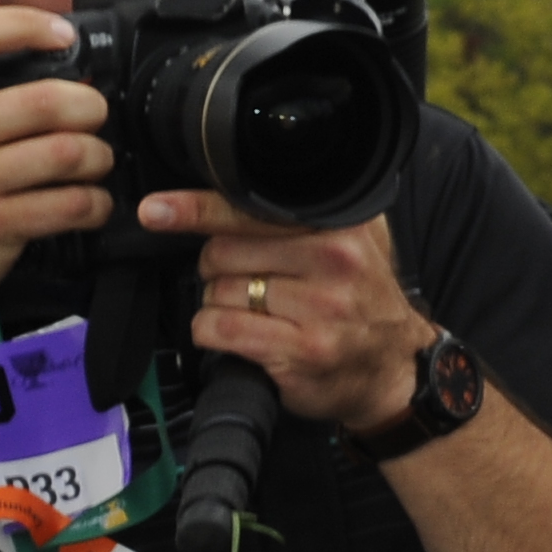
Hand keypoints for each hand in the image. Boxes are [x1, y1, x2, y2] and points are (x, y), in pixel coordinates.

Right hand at [0, 5, 114, 327]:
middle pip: (43, 100)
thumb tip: (31, 59)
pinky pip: (68, 205)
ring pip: (67, 153)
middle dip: (91, 106)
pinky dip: (95, 203)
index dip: (23, 24)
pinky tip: (91, 203)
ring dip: (100, 156)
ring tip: (97, 161)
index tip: (62, 34)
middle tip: (96, 115)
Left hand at [141, 196, 433, 427]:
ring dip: (219, 304)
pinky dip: (213, 332)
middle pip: (223, 251)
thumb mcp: (356, 242)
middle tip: (247, 280)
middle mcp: (336, 261)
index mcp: (342, 227)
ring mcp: (321, 306)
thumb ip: (311, 212)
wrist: (392, 369)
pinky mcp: (300, 348)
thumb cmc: (362, 302)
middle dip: (217, 267)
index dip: (199, 209)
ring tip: (256, 312)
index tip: (158, 209)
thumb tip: (236, 182)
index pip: (253, 209)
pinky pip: (219, 328)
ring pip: (217, 291)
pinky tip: (239, 335)